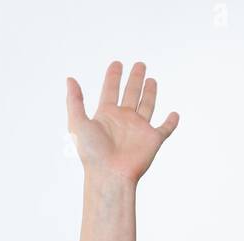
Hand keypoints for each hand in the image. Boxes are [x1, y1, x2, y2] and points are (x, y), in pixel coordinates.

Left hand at [66, 61, 178, 184]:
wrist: (109, 174)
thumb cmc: (92, 153)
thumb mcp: (77, 123)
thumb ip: (74, 101)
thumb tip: (70, 79)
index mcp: (106, 115)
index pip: (110, 90)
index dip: (113, 77)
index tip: (116, 64)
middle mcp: (123, 120)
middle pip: (130, 93)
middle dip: (134, 79)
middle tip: (139, 65)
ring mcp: (138, 129)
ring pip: (147, 105)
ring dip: (150, 93)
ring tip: (151, 80)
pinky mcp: (152, 139)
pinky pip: (165, 129)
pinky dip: (171, 122)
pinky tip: (174, 114)